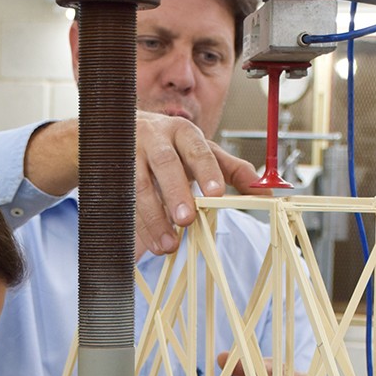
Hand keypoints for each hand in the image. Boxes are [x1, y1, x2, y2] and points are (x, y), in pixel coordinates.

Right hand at [24, 114, 260, 260]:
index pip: (196, 147)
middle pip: (165, 163)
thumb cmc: (167, 146)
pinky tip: (147, 243)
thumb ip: (232, 169)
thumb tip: (267, 191)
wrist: (111, 133)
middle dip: (176, 192)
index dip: (206, 169)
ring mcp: (127, 152)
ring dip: (153, 217)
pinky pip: (120, 200)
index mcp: (182, 131)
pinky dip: (134, 224)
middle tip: (186, 219)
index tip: (216, 191)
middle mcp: (154, 136)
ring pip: (139, 184)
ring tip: (168, 245)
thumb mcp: (200, 151)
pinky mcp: (108, 171)